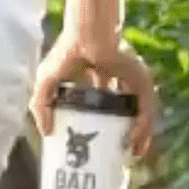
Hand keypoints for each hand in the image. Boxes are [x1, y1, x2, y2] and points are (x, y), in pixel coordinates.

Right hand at [29, 27, 158, 158]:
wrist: (87, 35)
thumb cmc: (67, 51)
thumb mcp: (46, 82)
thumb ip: (42, 106)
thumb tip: (45, 133)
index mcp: (98, 74)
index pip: (106, 102)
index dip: (106, 122)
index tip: (102, 141)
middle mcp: (117, 77)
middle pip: (127, 109)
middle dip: (127, 130)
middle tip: (122, 151)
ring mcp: (131, 79)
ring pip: (140, 111)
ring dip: (139, 134)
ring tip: (133, 153)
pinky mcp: (141, 81)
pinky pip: (146, 109)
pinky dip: (141, 127)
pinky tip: (132, 142)